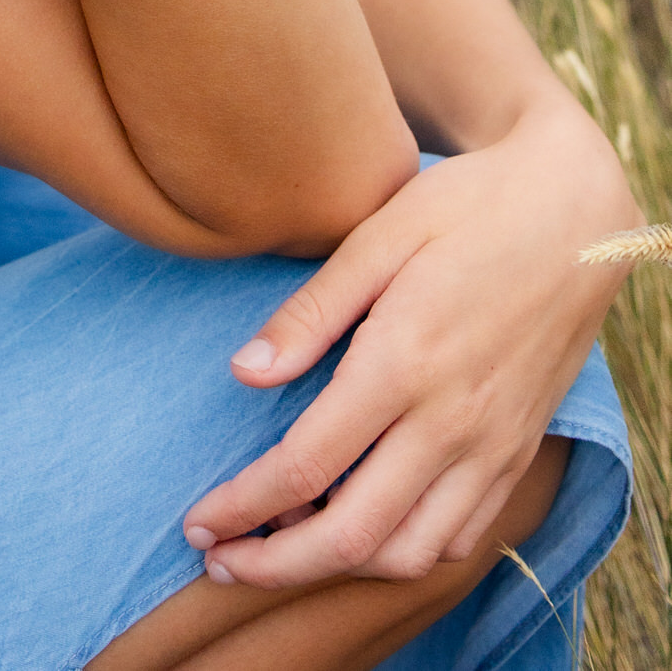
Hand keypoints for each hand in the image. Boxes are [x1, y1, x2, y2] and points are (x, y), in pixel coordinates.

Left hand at [181, 106, 635, 584]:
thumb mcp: (379, 234)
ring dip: (337, 567)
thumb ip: (311, 312)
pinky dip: (403, 552)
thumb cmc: (468, 207)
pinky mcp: (518, 453)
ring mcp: (493, 446)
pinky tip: (362, 528)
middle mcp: (452, 422)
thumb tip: (244, 374)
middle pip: (352, 535)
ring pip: (408, 553)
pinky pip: (460, 537)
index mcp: (403, 362)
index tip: (196, 522)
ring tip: (281, 545)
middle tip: (218, 560)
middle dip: (274, 563)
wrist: (578, 213)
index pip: (305, 466)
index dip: (242, 506)